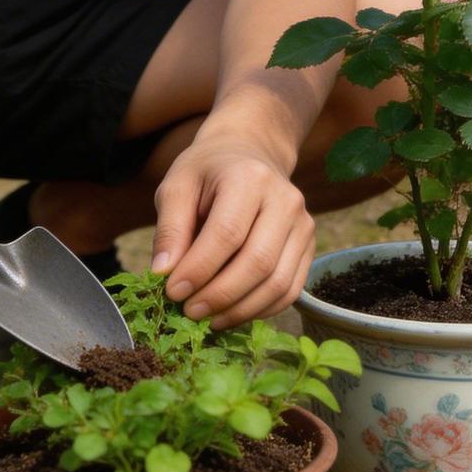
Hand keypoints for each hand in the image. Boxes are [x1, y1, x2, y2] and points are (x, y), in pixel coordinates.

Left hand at [149, 132, 314, 329]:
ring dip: (240, 310)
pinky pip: (289, 290)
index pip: (227, 233)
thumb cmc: (207, 173)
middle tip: (188, 312)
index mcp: (249, 177)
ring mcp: (303, 224)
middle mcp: (285, 199)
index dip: (199, 269)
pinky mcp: (309, 246)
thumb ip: (170, 229)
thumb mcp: (178, 186)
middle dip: (220, 295)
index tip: (172, 292)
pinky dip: (259, 310)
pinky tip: (230, 313)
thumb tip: (162, 274)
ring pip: (277, 283)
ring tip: (207, 318)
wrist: (249, 153)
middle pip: (257, 262)